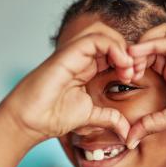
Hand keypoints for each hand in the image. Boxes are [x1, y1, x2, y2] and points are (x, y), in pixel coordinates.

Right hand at [0, 22, 134, 143]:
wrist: (29, 121)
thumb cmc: (53, 117)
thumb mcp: (90, 117)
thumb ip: (110, 119)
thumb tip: (127, 132)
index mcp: (87, 69)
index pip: (114, 52)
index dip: (129, 60)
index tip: (136, 77)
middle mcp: (81, 58)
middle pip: (111, 39)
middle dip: (129, 52)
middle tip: (135, 72)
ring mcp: (74, 54)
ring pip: (104, 34)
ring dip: (122, 48)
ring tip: (128, 69)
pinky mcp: (68, 54)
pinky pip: (94, 39)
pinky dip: (113, 47)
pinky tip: (121, 65)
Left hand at [126, 23, 165, 148]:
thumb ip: (148, 124)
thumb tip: (128, 139)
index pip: (146, 58)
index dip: (132, 64)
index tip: (122, 78)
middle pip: (149, 43)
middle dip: (132, 54)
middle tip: (123, 69)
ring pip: (159, 34)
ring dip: (141, 45)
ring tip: (130, 61)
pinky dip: (152, 43)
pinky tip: (138, 53)